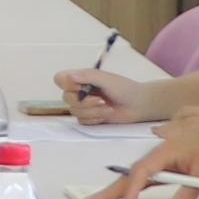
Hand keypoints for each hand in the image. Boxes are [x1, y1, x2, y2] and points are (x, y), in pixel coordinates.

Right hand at [53, 66, 169, 122]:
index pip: (60, 79)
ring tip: (108, 107)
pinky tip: (106, 114)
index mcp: (81, 78)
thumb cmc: (125, 88)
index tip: (80, 87)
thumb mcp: (106, 79)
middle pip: (66, 98)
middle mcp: (79, 91)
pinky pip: (82, 121)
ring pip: (75, 111)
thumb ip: (87, 76)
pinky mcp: (89, 117)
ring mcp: (83, 105)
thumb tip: (70, 76)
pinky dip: (95, 119)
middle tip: (102, 100)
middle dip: (86, 102)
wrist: (138, 105)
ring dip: (93, 111)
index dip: (66, 84)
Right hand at [94, 108, 198, 198]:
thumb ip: (189, 191)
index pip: (142, 173)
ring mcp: (162, 151)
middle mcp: (160, 149)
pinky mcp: (167, 155)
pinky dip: (135, 180)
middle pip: (131, 173)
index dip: (131, 191)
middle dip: (110, 190)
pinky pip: (147, 168)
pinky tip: (126, 189)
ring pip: (138, 171)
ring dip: (121, 186)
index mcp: (167, 150)